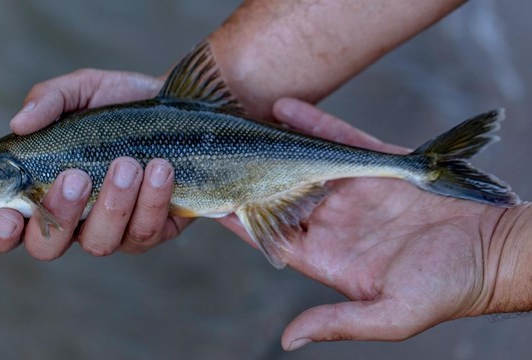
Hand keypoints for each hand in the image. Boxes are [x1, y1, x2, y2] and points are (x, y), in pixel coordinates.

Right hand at [0, 69, 191, 258]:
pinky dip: (152, 200)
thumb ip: (48, 100)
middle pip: (48, 247)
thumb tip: (19, 123)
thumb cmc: (118, 105)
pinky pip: (146, 232)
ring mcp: (113, 230)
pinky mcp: (154, 230)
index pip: (8, 228)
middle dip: (59, 215)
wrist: (178, 108)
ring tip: (128, 163)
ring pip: (100, 243)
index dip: (0, 232)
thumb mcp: (82, 90)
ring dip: (112, 204)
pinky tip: (161, 168)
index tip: (7, 216)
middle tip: (76, 176)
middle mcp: (74, 219)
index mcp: (42, 191)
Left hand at [218, 98, 507, 349]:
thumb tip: (289, 340)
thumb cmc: (446, 290)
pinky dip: (312, 124)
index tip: (212, 202)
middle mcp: (334, 222)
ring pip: (302, 163)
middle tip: (217, 154)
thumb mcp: (388, 315)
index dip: (242, 220)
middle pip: (280, 195)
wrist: (492, 251)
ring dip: (274, 145)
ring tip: (241, 126)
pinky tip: (285, 108)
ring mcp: (353, 191)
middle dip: (250, 176)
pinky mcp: (375, 166)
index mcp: (329, 257)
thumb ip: (337, 323)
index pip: (272, 235)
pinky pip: (337, 140)